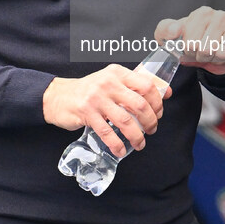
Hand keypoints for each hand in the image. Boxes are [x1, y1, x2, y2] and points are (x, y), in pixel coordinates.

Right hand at [43, 64, 170, 156]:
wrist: (58, 96)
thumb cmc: (89, 90)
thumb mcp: (111, 80)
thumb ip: (134, 85)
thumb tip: (166, 91)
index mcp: (117, 73)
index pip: (146, 85)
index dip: (157, 102)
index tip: (159, 113)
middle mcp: (108, 83)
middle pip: (139, 104)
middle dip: (150, 121)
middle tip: (152, 129)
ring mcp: (96, 98)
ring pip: (125, 120)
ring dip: (137, 136)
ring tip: (140, 143)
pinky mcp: (86, 113)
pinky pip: (107, 132)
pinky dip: (117, 144)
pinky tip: (121, 150)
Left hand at [155, 7, 224, 74]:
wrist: (209, 51)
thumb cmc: (189, 41)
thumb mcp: (170, 36)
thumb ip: (166, 30)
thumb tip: (176, 30)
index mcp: (202, 13)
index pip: (191, 41)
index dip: (189, 50)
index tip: (189, 46)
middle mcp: (220, 15)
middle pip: (207, 48)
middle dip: (202, 56)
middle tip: (201, 51)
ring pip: (222, 54)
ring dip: (215, 58)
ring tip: (212, 52)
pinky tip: (224, 53)